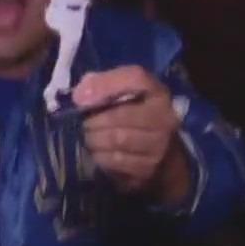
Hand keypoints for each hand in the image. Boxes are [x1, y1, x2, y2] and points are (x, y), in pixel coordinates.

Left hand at [73, 67, 183, 194]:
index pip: (136, 78)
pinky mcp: (149, 167)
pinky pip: (117, 160)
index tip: (79, 98)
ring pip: (119, 139)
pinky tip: (97, 151)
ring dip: (95, 139)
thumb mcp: (116, 92)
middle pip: (121, 115)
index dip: (104, 85)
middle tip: (83, 123)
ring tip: (88, 137)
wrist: (155, 152)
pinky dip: (100, 155)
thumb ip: (99, 83)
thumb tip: (80, 95)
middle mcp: (164, 116)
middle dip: (94, 120)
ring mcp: (160, 144)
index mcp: (156, 91)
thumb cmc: (128, 114)